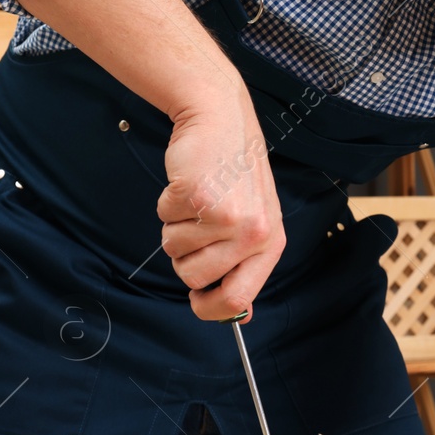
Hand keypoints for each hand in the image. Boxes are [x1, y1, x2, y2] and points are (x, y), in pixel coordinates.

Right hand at [157, 97, 284, 320]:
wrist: (221, 120)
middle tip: (202, 222)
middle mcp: (253, 234)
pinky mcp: (197, 197)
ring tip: (200, 199)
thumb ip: (245, 264)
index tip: (197, 301)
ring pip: (174, 250)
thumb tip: (239, 314)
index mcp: (271, 243)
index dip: (211, 309)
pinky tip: (190, 183)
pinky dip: (167, 203)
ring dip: (176, 225)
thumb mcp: (255, 220)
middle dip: (186, 255)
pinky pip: (163, 218)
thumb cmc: (235, 173)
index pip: (239, 300)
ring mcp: (225, 216)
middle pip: (193, 277)